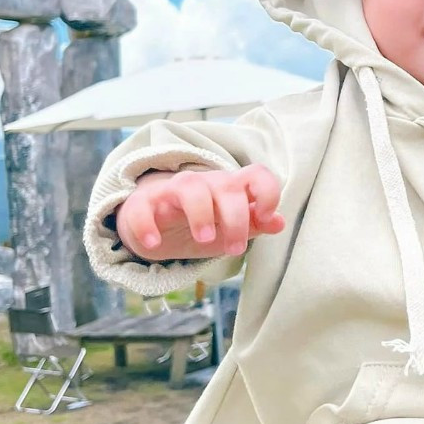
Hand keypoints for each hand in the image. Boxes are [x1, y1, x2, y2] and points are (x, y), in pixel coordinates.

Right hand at [116, 164, 283, 260]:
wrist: (151, 224)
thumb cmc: (197, 225)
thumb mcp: (227, 229)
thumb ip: (253, 224)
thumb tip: (280, 222)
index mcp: (229, 189)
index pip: (256, 174)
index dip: (268, 192)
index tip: (266, 217)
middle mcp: (203, 185)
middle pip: (226, 185)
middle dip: (235, 218)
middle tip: (236, 249)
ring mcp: (171, 191)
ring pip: (190, 186)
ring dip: (201, 213)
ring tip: (204, 239)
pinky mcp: (142, 204)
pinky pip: (143, 208)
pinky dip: (147, 225)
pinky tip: (153, 245)